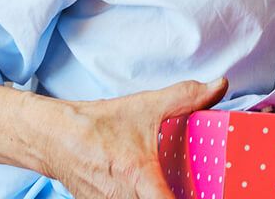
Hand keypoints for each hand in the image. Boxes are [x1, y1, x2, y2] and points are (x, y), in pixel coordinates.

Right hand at [53, 77, 227, 198]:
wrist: (55, 137)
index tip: (204, 195)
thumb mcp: (146, 106)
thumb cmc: (99, 124)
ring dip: (156, 195)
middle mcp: (121, 198)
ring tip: (172, 185)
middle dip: (173, 196)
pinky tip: (147, 188)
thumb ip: (187, 97)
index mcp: (137, 176)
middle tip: (193, 187)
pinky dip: (140, 197)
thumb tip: (219, 85)